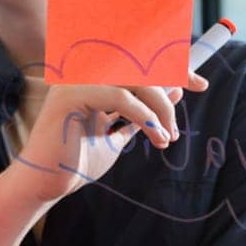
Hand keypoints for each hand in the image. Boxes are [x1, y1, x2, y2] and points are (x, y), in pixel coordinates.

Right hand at [14, 73, 209, 204]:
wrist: (47, 183)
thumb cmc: (78, 161)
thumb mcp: (120, 134)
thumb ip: (143, 111)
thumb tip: (175, 89)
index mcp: (92, 79)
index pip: (136, 61)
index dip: (171, 67)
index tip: (198, 83)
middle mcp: (82, 73)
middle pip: (138, 62)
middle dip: (173, 75)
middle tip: (193, 96)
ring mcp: (74, 81)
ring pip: (132, 78)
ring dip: (159, 107)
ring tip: (167, 136)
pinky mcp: (71, 95)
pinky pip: (120, 97)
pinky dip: (144, 117)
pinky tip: (156, 137)